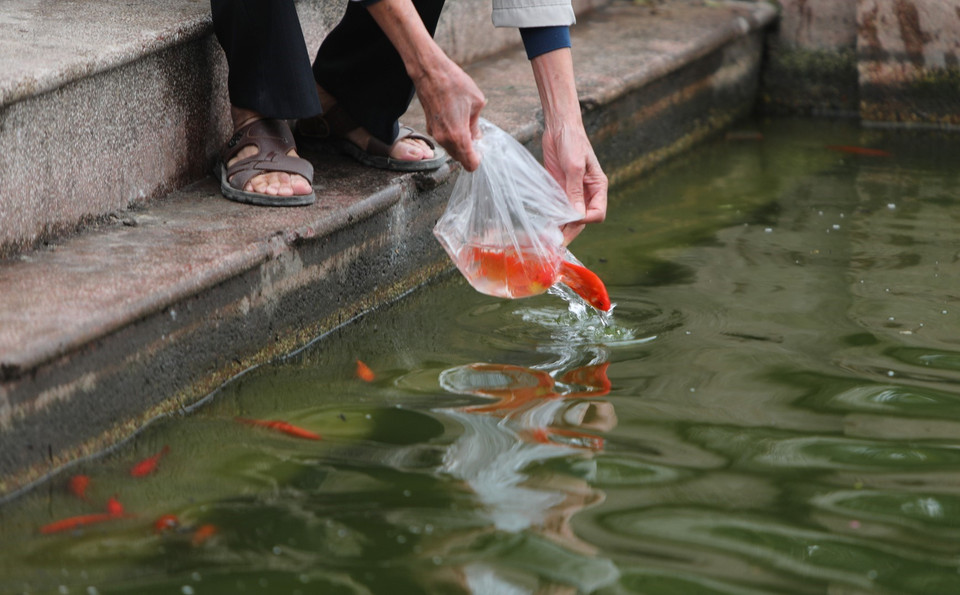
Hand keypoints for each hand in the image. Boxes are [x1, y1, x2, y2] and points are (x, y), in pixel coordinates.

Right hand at [365, 0, 484, 170]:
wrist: (430, 72)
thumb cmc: (454, 83)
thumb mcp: (476, 103)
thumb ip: (476, 125)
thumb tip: (476, 137)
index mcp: (458, 135)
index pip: (469, 163)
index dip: (477, 159)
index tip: (481, 150)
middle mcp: (444, 139)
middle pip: (460, 158)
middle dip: (469, 151)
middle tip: (476, 136)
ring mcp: (435, 134)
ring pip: (451, 149)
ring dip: (460, 144)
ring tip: (467, 124)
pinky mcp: (429, 127)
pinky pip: (444, 139)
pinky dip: (452, 136)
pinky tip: (457, 119)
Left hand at [542, 122, 607, 243]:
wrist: (558, 127)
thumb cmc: (572, 141)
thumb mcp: (575, 166)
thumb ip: (575, 190)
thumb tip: (577, 215)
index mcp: (597, 187)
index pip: (597, 213)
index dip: (586, 220)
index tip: (573, 221)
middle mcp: (587, 193)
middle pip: (583, 220)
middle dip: (571, 230)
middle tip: (557, 242)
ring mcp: (572, 192)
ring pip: (570, 217)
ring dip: (561, 227)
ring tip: (549, 238)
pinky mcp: (559, 189)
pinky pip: (558, 209)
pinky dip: (552, 218)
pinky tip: (544, 225)